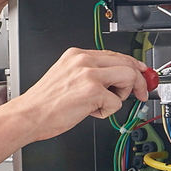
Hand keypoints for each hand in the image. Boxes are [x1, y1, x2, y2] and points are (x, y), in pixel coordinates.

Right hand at [12, 48, 149, 141]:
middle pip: (127, 62)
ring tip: (102, 103)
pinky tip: (89, 112)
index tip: (142, 74)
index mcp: (76, 55)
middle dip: (139, 80)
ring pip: (128, 77)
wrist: (29, 115)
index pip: (114, 54)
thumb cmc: (44, 103)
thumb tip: (115, 79)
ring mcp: (89, 74)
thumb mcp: (66, 77)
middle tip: (141, 93)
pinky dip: (107, 112)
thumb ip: (89, 74)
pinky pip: (116, 102)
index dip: (132, 65)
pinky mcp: (93, 91)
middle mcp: (83, 60)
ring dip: (122, 95)